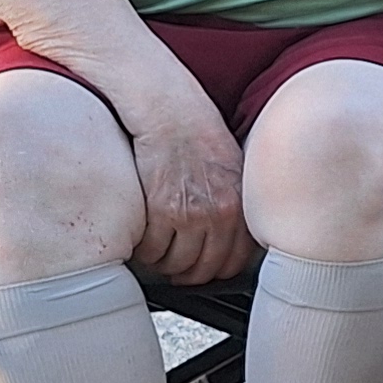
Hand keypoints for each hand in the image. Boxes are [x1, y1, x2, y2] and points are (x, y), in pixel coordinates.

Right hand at [124, 86, 254, 285]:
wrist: (167, 108)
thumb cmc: (194, 130)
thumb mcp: (230, 167)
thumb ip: (231, 202)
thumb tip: (227, 235)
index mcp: (240, 204)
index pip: (234, 261)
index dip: (215, 271)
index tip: (202, 269)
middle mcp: (221, 213)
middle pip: (204, 269)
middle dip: (187, 274)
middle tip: (174, 268)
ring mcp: (192, 214)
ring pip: (176, 264)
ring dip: (163, 264)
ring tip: (156, 252)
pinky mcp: (162, 210)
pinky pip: (152, 250)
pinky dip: (144, 251)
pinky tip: (142, 238)